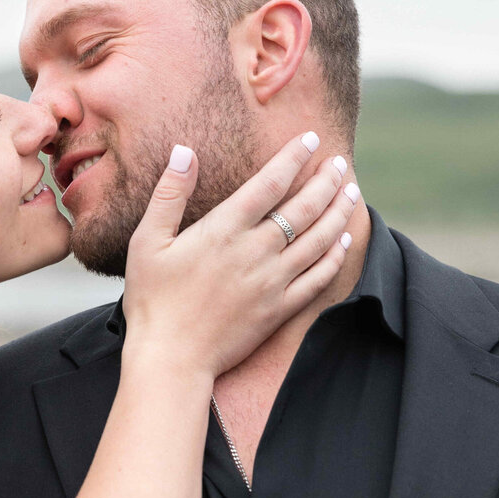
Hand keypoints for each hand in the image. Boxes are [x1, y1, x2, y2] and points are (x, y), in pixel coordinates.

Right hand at [123, 132, 357, 379]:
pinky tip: (345, 240)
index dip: (293, 157)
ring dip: (338, 212)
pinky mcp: (279, 309)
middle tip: (340, 162)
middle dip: (326, 180)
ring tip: (351, 192)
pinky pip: (318, 278)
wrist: (171, 358)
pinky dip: (336, 256)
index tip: (310, 139)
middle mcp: (255, 252)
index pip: (269, 183)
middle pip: (303, 208)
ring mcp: (272, 282)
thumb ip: (169, 194)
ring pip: (318, 239)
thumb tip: (183, 151)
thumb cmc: (152, 299)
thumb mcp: (147, 241)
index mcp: (223, 230)